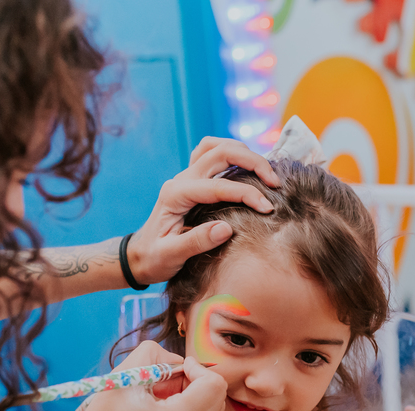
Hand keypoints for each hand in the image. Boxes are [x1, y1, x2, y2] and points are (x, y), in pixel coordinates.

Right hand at [51, 341, 227, 410]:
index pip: (214, 385)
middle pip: (218, 396)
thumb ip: (153, 355)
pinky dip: (190, 409)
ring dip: (195, 394)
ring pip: (213, 409)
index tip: (175, 369)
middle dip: (198, 380)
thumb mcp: (121, 378)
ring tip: (164, 396)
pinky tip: (162, 410)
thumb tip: (178, 361)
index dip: (198, 368)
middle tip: (169, 380)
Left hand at [126, 138, 280, 285]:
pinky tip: (250, 170)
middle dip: (252, 161)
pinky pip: (213, 155)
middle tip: (275, 182)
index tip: (267, 208)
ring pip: (216, 147)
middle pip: (219, 152)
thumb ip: (197, 242)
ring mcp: (186, 177)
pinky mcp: (193, 181)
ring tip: (267, 172)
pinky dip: (234, 156)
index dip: (246, 193)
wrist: (140, 256)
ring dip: (243, 152)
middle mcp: (181, 180)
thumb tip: (226, 229)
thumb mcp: (171, 256)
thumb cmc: (154, 258)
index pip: (217, 186)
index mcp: (175, 195)